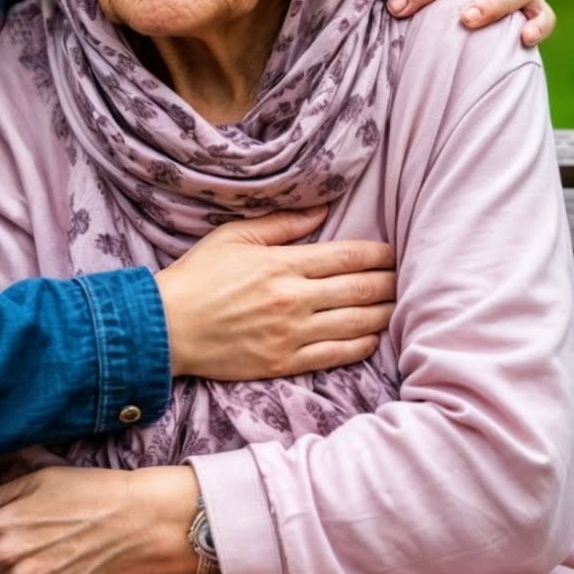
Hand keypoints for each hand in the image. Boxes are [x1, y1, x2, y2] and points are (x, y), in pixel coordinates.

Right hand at [154, 208, 394, 379]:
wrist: (167, 327)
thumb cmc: (197, 276)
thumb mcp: (234, 236)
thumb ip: (281, 223)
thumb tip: (322, 211)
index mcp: (282, 264)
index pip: (348, 256)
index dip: (378, 255)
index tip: (393, 253)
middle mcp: (294, 300)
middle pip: (361, 290)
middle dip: (390, 283)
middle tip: (406, 278)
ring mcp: (292, 335)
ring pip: (357, 324)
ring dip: (384, 313)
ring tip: (398, 305)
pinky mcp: (285, 362)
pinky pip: (338, 354)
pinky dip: (362, 344)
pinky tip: (372, 335)